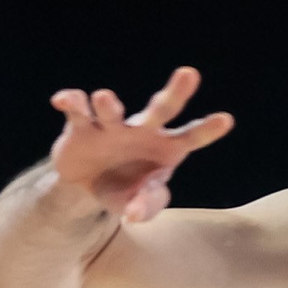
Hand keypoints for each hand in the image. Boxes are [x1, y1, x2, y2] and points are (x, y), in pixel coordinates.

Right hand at [48, 68, 235, 225]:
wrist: (88, 187)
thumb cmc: (125, 191)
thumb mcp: (139, 206)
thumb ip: (145, 207)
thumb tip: (133, 214)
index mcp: (166, 147)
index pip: (191, 137)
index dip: (207, 130)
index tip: (226, 120)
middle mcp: (142, 129)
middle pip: (160, 109)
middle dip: (174, 93)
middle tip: (189, 73)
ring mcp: (112, 125)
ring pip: (113, 111)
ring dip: (109, 105)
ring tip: (104, 98)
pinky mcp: (82, 127)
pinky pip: (77, 110)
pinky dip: (71, 102)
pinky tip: (62, 99)